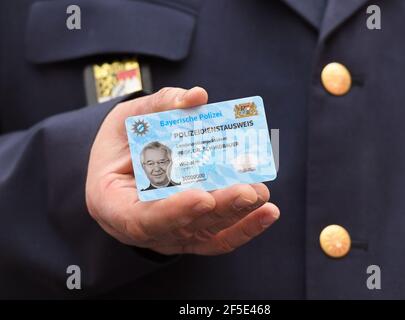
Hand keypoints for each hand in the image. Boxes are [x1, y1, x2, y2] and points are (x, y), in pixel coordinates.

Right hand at [86, 87, 279, 254]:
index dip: (173, 211)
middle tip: (248, 190)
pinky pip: (219, 238)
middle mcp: (144, 228)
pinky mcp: (193, 233)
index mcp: (114, 204)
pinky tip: (268, 212)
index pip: (142, 219)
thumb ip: (158, 106)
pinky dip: (246, 227)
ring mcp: (170, 234)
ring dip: (238, 215)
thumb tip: (197, 96)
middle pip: (184, 227)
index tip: (203, 196)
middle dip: (219, 209)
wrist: (124, 167)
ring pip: (206, 232)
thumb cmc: (121, 144)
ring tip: (262, 194)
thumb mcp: (127, 119)